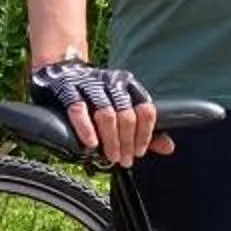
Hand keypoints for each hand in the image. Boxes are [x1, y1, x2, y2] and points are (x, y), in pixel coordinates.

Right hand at [30, 55, 166, 166]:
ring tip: (111, 157)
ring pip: (106, 114)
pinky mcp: (68, 89)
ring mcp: (89, 84)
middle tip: (125, 160)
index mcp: (128, 85)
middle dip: (127, 141)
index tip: (140, 151)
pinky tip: (91, 144)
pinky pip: (78, 109)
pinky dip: (86, 128)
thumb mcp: (122, 109)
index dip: (145, 134)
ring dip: (111, 139)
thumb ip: (143, 129)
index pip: (145, 109)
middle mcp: (112, 82)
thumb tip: (168, 147)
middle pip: (127, 115)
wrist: (61, 71)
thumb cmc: (95, 98)